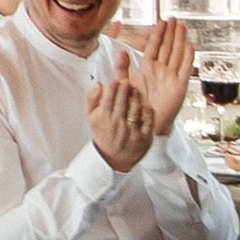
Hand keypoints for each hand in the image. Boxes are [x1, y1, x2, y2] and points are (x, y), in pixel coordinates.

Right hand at [88, 60, 152, 174]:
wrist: (112, 157)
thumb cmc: (103, 133)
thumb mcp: (91, 117)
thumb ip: (91, 98)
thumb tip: (98, 85)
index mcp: (104, 118)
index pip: (109, 98)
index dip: (113, 88)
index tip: (116, 81)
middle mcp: (117, 125)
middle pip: (122, 102)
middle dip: (125, 90)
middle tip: (127, 83)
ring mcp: (131, 131)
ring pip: (135, 110)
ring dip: (136, 98)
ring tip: (136, 91)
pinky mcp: (143, 138)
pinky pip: (148, 121)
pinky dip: (148, 112)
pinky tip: (146, 105)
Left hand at [132, 18, 191, 142]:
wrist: (144, 122)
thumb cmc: (134, 105)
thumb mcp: (124, 84)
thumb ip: (122, 68)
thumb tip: (122, 51)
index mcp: (147, 68)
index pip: (154, 46)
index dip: (158, 34)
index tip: (161, 21)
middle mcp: (160, 70)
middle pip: (167, 47)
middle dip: (171, 32)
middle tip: (174, 18)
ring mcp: (171, 77)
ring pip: (177, 54)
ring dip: (180, 40)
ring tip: (182, 27)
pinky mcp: (179, 87)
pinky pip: (184, 70)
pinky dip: (188, 59)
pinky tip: (190, 47)